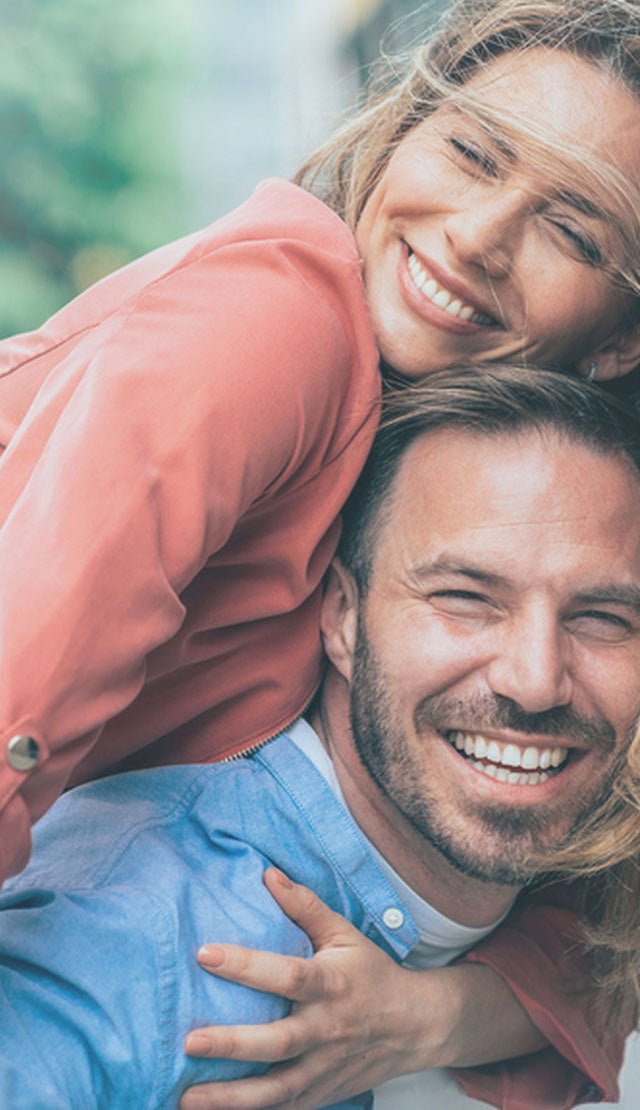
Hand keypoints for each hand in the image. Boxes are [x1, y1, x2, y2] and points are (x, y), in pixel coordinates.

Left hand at [180, 867, 440, 1108]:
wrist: (415, 1027)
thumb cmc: (371, 973)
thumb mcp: (344, 933)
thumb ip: (304, 905)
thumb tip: (267, 873)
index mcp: (332, 984)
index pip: (288, 975)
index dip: (247, 965)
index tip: (204, 954)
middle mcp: (328, 1030)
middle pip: (279, 1042)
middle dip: (233, 1044)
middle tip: (190, 1041)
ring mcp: (325, 1069)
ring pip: (277, 1090)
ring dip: (231, 1098)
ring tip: (187, 1097)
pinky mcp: (321, 1096)